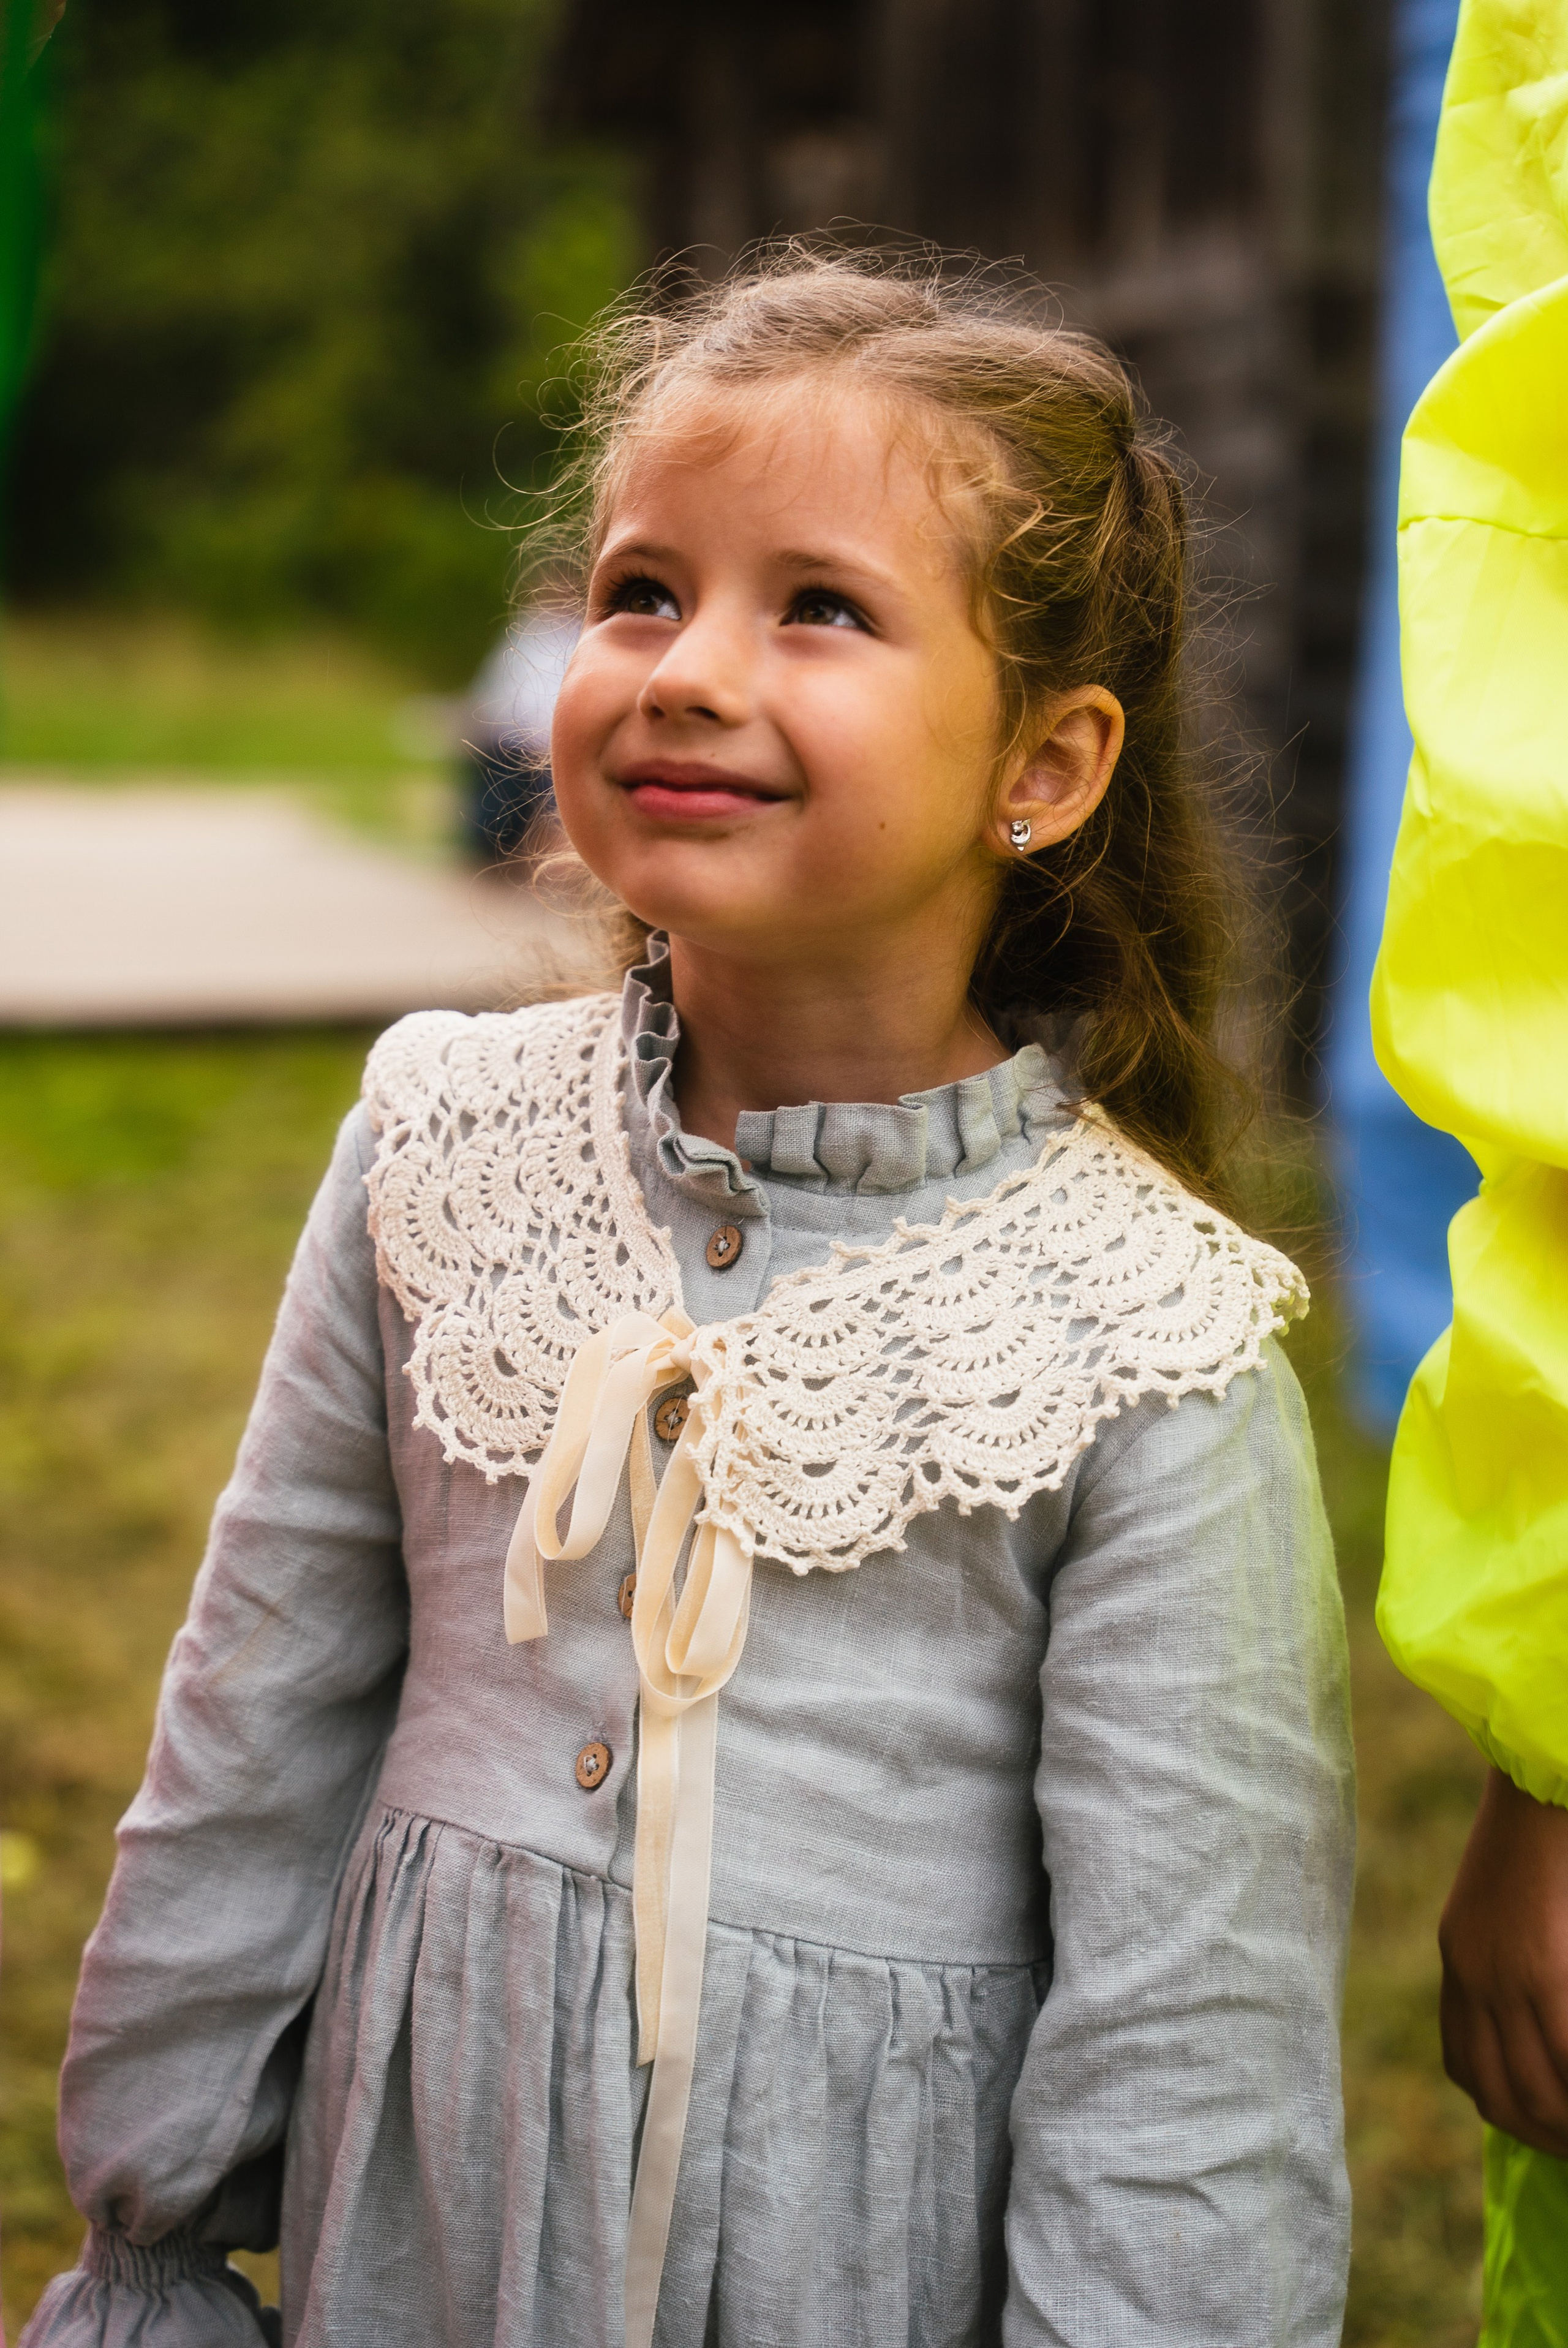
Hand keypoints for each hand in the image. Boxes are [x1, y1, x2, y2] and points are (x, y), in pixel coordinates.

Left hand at [1439, 1767, 1567, 2154]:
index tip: (1550, 2129)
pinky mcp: (1540, 1971)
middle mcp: (1471, 1976)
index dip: (1509, 2109)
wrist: (1543, 1779)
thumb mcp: (1512, 1907)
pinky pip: (1566, 2059)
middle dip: (1549, 2136)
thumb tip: (1547, 2032)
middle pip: (1500, 2096)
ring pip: (1536, 2092)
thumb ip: (1519, 1964)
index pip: (1467, 2066)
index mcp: (1462, 1958)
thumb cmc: (1547, 1834)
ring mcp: (1503, 1978)